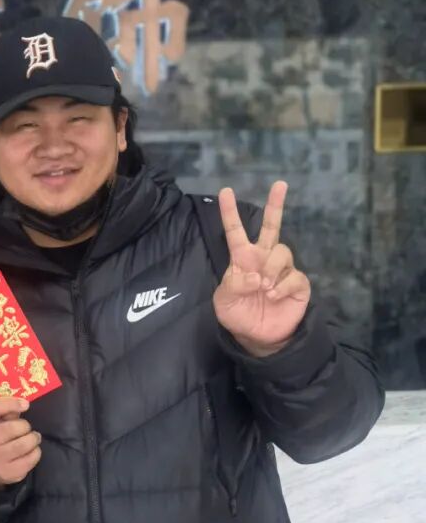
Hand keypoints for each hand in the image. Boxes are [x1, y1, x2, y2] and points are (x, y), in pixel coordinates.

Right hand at [0, 396, 41, 488]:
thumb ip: (5, 411)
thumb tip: (23, 404)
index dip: (11, 403)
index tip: (26, 404)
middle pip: (13, 427)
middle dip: (25, 426)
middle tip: (26, 429)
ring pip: (24, 444)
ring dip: (33, 438)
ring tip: (33, 438)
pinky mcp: (9, 473)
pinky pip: (31, 458)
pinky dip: (36, 452)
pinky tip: (31, 450)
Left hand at [214, 181, 310, 357]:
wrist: (258, 337)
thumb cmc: (238, 314)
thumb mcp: (224, 301)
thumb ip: (233, 285)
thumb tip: (255, 275)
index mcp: (242, 258)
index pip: (235, 231)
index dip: (230, 212)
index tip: (225, 191)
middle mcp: (264, 258)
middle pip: (272, 226)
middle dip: (276, 205)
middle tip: (280, 184)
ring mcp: (282, 270)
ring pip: (282, 252)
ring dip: (272, 269)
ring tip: (263, 288)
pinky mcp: (298, 283)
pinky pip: (293, 276)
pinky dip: (281, 287)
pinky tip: (273, 296)